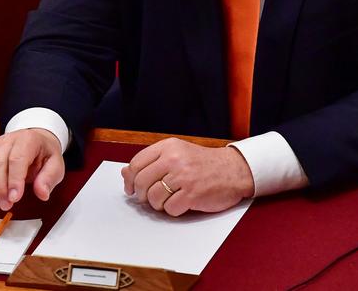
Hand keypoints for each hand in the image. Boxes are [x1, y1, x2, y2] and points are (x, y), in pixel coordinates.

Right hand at [0, 128, 64, 209]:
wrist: (35, 141)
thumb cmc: (44, 153)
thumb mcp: (56, 164)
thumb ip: (49, 178)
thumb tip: (42, 193)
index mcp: (27, 140)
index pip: (16, 159)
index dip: (14, 180)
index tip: (15, 198)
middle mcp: (7, 141)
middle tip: (7, 204)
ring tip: (2, 201)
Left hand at [121, 138, 253, 216]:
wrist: (233, 170)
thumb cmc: (202, 163)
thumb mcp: (176, 154)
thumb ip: (151, 162)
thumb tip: (124, 173)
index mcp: (167, 147)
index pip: (136, 164)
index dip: (130, 179)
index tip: (131, 188)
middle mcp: (174, 159)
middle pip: (142, 182)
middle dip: (141, 195)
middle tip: (147, 198)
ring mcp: (183, 177)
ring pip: (154, 198)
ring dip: (158, 204)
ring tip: (168, 200)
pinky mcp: (192, 194)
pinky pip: (170, 209)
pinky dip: (172, 210)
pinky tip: (180, 204)